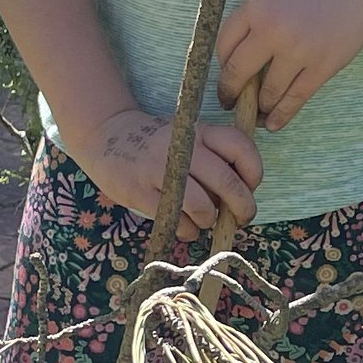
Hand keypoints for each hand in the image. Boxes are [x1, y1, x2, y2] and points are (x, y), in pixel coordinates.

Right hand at [66, 103, 261, 235]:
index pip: (241, 148)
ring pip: (202, 207)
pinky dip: (188, 230)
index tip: (250, 187)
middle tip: (241, 218)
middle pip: (227, 183)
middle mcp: (182, 147)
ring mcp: (159, 170)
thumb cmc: (159, 144)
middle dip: (242, 208)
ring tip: (205, 220)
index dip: (254, 173)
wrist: (108, 136)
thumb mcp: (189, 135)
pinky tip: (186, 226)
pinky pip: (177, 221)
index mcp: (199, 131)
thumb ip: (216, 158)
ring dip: (210, 220)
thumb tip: (243, 197)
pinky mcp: (141, 192)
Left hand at [216, 0, 362, 133]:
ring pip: (267, 92)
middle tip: (228, 101)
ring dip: (259, 106)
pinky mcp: (322, 67)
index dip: (221, 65)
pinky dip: (281, 115)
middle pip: (238, 72)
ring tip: (257, 111)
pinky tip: (272, 124)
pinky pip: (295, 99)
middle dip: (230, 92)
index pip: (224, 45)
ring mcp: (298, 51)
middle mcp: (273, 30)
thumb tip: (233, 59)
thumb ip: (252, 19)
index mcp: (256, 8)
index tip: (224, 75)